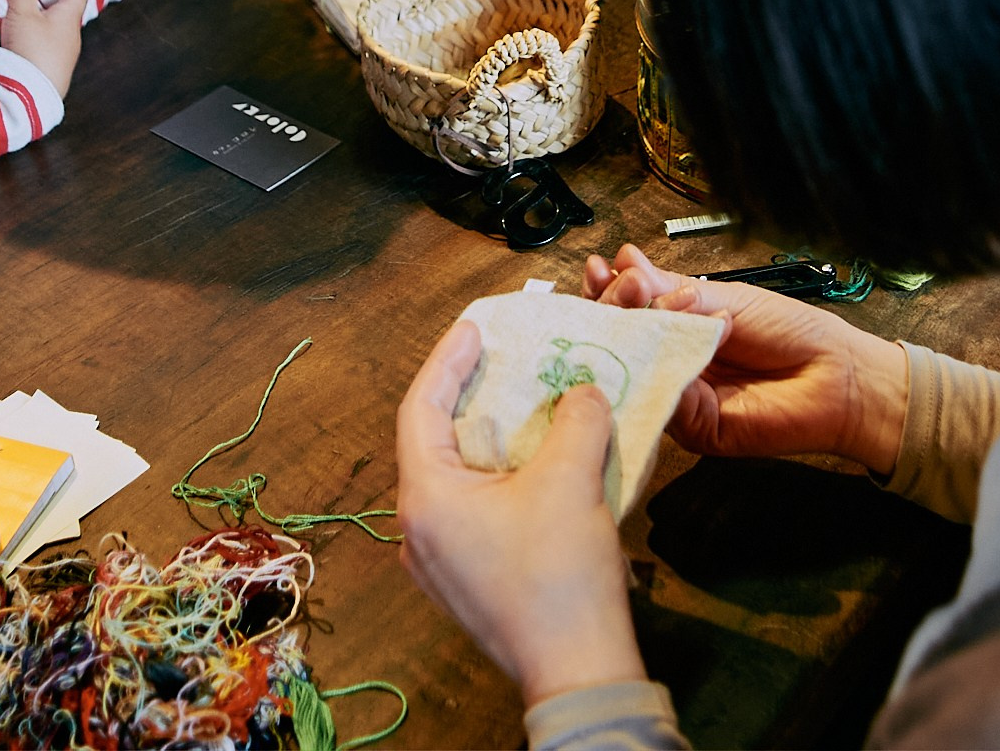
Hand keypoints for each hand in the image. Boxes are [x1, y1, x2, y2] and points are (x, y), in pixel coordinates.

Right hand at [0, 0, 90, 96]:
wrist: (29, 98)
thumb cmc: (31, 52)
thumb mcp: (21, 13)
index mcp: (68, 18)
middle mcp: (68, 37)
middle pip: (56, 13)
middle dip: (38, 5)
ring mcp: (58, 56)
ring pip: (40, 32)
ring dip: (21, 27)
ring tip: (0, 29)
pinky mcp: (46, 71)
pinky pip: (31, 50)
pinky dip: (17, 45)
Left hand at [395, 322, 646, 706]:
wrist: (577, 671)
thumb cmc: (561, 577)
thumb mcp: (571, 479)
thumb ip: (575, 419)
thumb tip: (582, 394)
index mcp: (424, 498)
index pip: (421, 407)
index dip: (449, 360)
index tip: (476, 327)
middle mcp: (417, 530)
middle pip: (435, 442)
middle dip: (473, 397)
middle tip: (504, 359)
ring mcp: (438, 562)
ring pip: (458, 479)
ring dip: (493, 440)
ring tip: (528, 405)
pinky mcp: (467, 582)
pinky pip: (474, 512)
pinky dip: (502, 478)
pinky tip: (540, 464)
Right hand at [585, 244, 908, 472]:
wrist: (839, 375)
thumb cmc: (791, 331)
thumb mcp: (726, 298)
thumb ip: (672, 289)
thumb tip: (625, 262)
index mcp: (678, 328)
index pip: (628, 311)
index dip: (609, 291)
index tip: (600, 267)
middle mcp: (672, 363)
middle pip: (621, 341)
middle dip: (611, 308)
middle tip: (617, 284)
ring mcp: (679, 396)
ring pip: (635, 370)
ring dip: (628, 333)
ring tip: (630, 300)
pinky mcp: (693, 428)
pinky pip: (664, 401)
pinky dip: (660, 370)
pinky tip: (661, 339)